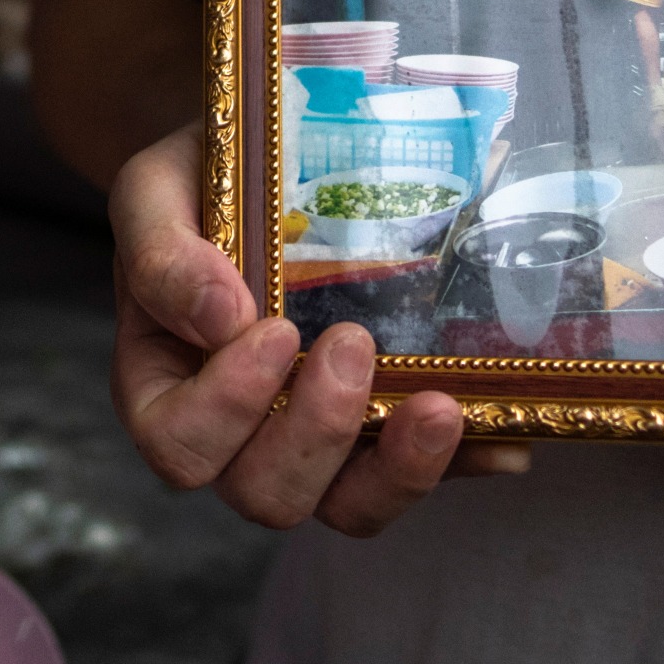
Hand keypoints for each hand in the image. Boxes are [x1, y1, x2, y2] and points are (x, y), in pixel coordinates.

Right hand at [106, 127, 512, 533]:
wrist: (273, 154)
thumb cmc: (204, 180)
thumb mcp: (158, 193)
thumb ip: (164, 252)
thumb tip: (221, 317)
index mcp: (167, 386)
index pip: (179, 444)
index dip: (226, 409)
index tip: (275, 330)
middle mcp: (239, 432)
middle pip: (266, 494)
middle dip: (316, 432)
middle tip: (353, 343)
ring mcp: (318, 438)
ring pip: (349, 509)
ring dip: (399, 471)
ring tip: (440, 406)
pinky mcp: (388, 430)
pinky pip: (427, 472)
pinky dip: (468, 460)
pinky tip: (505, 437)